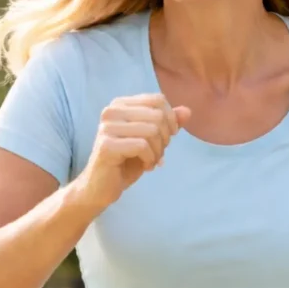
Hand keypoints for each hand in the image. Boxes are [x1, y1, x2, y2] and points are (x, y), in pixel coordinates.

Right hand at [77, 94, 190, 209]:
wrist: (101, 187)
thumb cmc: (126, 162)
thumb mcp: (152, 141)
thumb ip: (168, 124)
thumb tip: (187, 112)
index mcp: (120, 104)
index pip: (158, 100)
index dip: (170, 119)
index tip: (166, 138)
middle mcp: (111, 111)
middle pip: (158, 115)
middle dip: (165, 138)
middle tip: (157, 154)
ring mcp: (107, 127)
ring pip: (152, 131)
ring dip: (158, 151)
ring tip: (151, 161)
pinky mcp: (107, 145)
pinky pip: (142, 146)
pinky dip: (150, 159)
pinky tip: (145, 167)